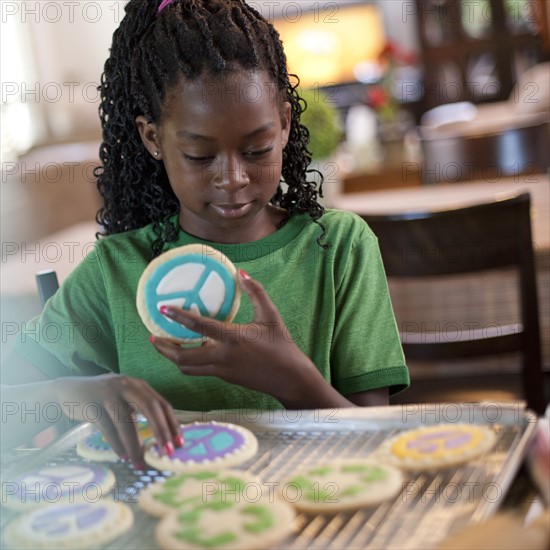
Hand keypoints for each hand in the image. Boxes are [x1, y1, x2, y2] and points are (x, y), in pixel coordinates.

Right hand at [53, 374, 181, 466]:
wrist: (68, 390)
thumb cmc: (103, 399)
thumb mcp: (125, 398)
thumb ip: (142, 410)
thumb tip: (162, 437)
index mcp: (139, 385)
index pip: (162, 403)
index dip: (172, 424)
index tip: (179, 443)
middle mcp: (127, 385)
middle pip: (150, 407)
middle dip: (161, 431)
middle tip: (166, 452)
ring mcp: (108, 393)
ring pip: (126, 421)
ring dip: (134, 445)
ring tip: (140, 462)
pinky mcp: (91, 405)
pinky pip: (107, 428)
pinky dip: (116, 444)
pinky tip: (122, 455)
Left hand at [149, 270, 323, 406]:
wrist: (289, 378)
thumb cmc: (282, 345)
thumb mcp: (271, 315)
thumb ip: (256, 292)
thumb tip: (241, 272)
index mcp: (233, 339)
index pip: (199, 326)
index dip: (178, 317)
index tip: (162, 310)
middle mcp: (223, 357)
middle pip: (183, 358)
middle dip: (164, 349)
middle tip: (153, 336)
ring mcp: (222, 370)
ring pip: (188, 368)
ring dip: (173, 357)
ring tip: (165, 345)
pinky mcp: (225, 377)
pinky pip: (199, 370)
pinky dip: (189, 361)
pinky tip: (191, 348)